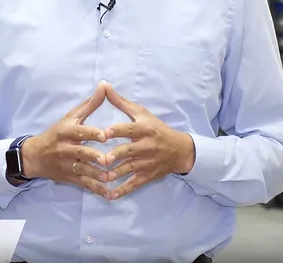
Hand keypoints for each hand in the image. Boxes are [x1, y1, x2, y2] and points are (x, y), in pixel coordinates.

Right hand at [20, 82, 112, 197]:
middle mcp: (66, 149)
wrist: (35, 156)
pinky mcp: (70, 178)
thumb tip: (104, 84)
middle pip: (81, 153)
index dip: (92, 134)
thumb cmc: (57, 133)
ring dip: (97, 176)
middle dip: (94, 157)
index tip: (105, 136)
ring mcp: (67, 165)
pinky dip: (97, 190)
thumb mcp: (71, 117)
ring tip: (110, 178)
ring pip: (83, 171)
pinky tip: (110, 194)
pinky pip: (85, 184)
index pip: (80, 132)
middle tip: (107, 160)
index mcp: (67, 132)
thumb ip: (90, 103)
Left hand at [101, 84, 195, 200]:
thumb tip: (104, 85)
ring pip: (131, 168)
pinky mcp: (148, 175)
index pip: (130, 129)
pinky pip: (135, 184)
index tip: (104, 133)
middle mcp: (147, 145)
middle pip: (130, 150)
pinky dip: (123, 190)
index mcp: (144, 128)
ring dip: (117, 174)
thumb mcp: (141, 113)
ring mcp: (148, 162)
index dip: (117, 131)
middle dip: (117, 155)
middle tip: (103, 159)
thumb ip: (120, 102)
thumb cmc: (156, 128)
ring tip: (103, 178)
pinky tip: (110, 196)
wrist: (180, 150)